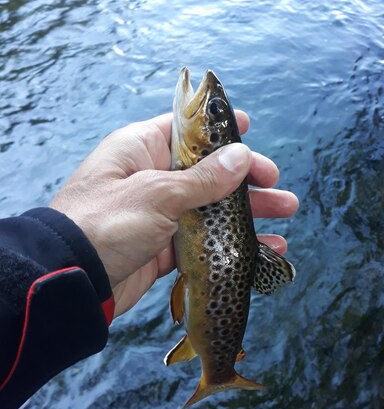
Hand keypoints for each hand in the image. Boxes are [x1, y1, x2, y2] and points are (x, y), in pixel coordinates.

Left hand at [50, 111, 298, 316]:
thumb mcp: (157, 194)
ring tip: (286, 215)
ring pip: (211, 208)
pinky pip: (206, 241)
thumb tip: (241, 157)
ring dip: (247, 212)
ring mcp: (159, 214)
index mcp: (141, 150)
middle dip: (246, 178)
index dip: (218, 130)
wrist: (72, 282)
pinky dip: (231, 244)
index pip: (186, 131)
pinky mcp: (164, 247)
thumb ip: (203, 179)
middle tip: (277, 185)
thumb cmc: (106, 223)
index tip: (249, 127)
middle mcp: (152, 178)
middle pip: (208, 171)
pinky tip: (263, 249)